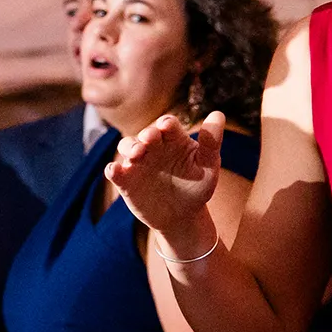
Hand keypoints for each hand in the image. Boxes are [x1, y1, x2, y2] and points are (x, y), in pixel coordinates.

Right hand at [103, 112, 222, 249]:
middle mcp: (153, 148)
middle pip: (145, 133)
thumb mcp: (208, 166)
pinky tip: (115, 170)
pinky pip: (115, 171)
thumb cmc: (198, 186)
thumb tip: (218, 115)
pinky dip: (112, 169)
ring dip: (128, 146)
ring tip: (136, 154)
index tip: (166, 127)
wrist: (183, 217)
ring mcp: (138, 163)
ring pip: (126, 146)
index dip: (165, 124)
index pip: (167, 124)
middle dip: (146, 134)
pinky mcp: (126, 181)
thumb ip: (211, 143)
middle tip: (149, 139)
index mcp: (174, 140)